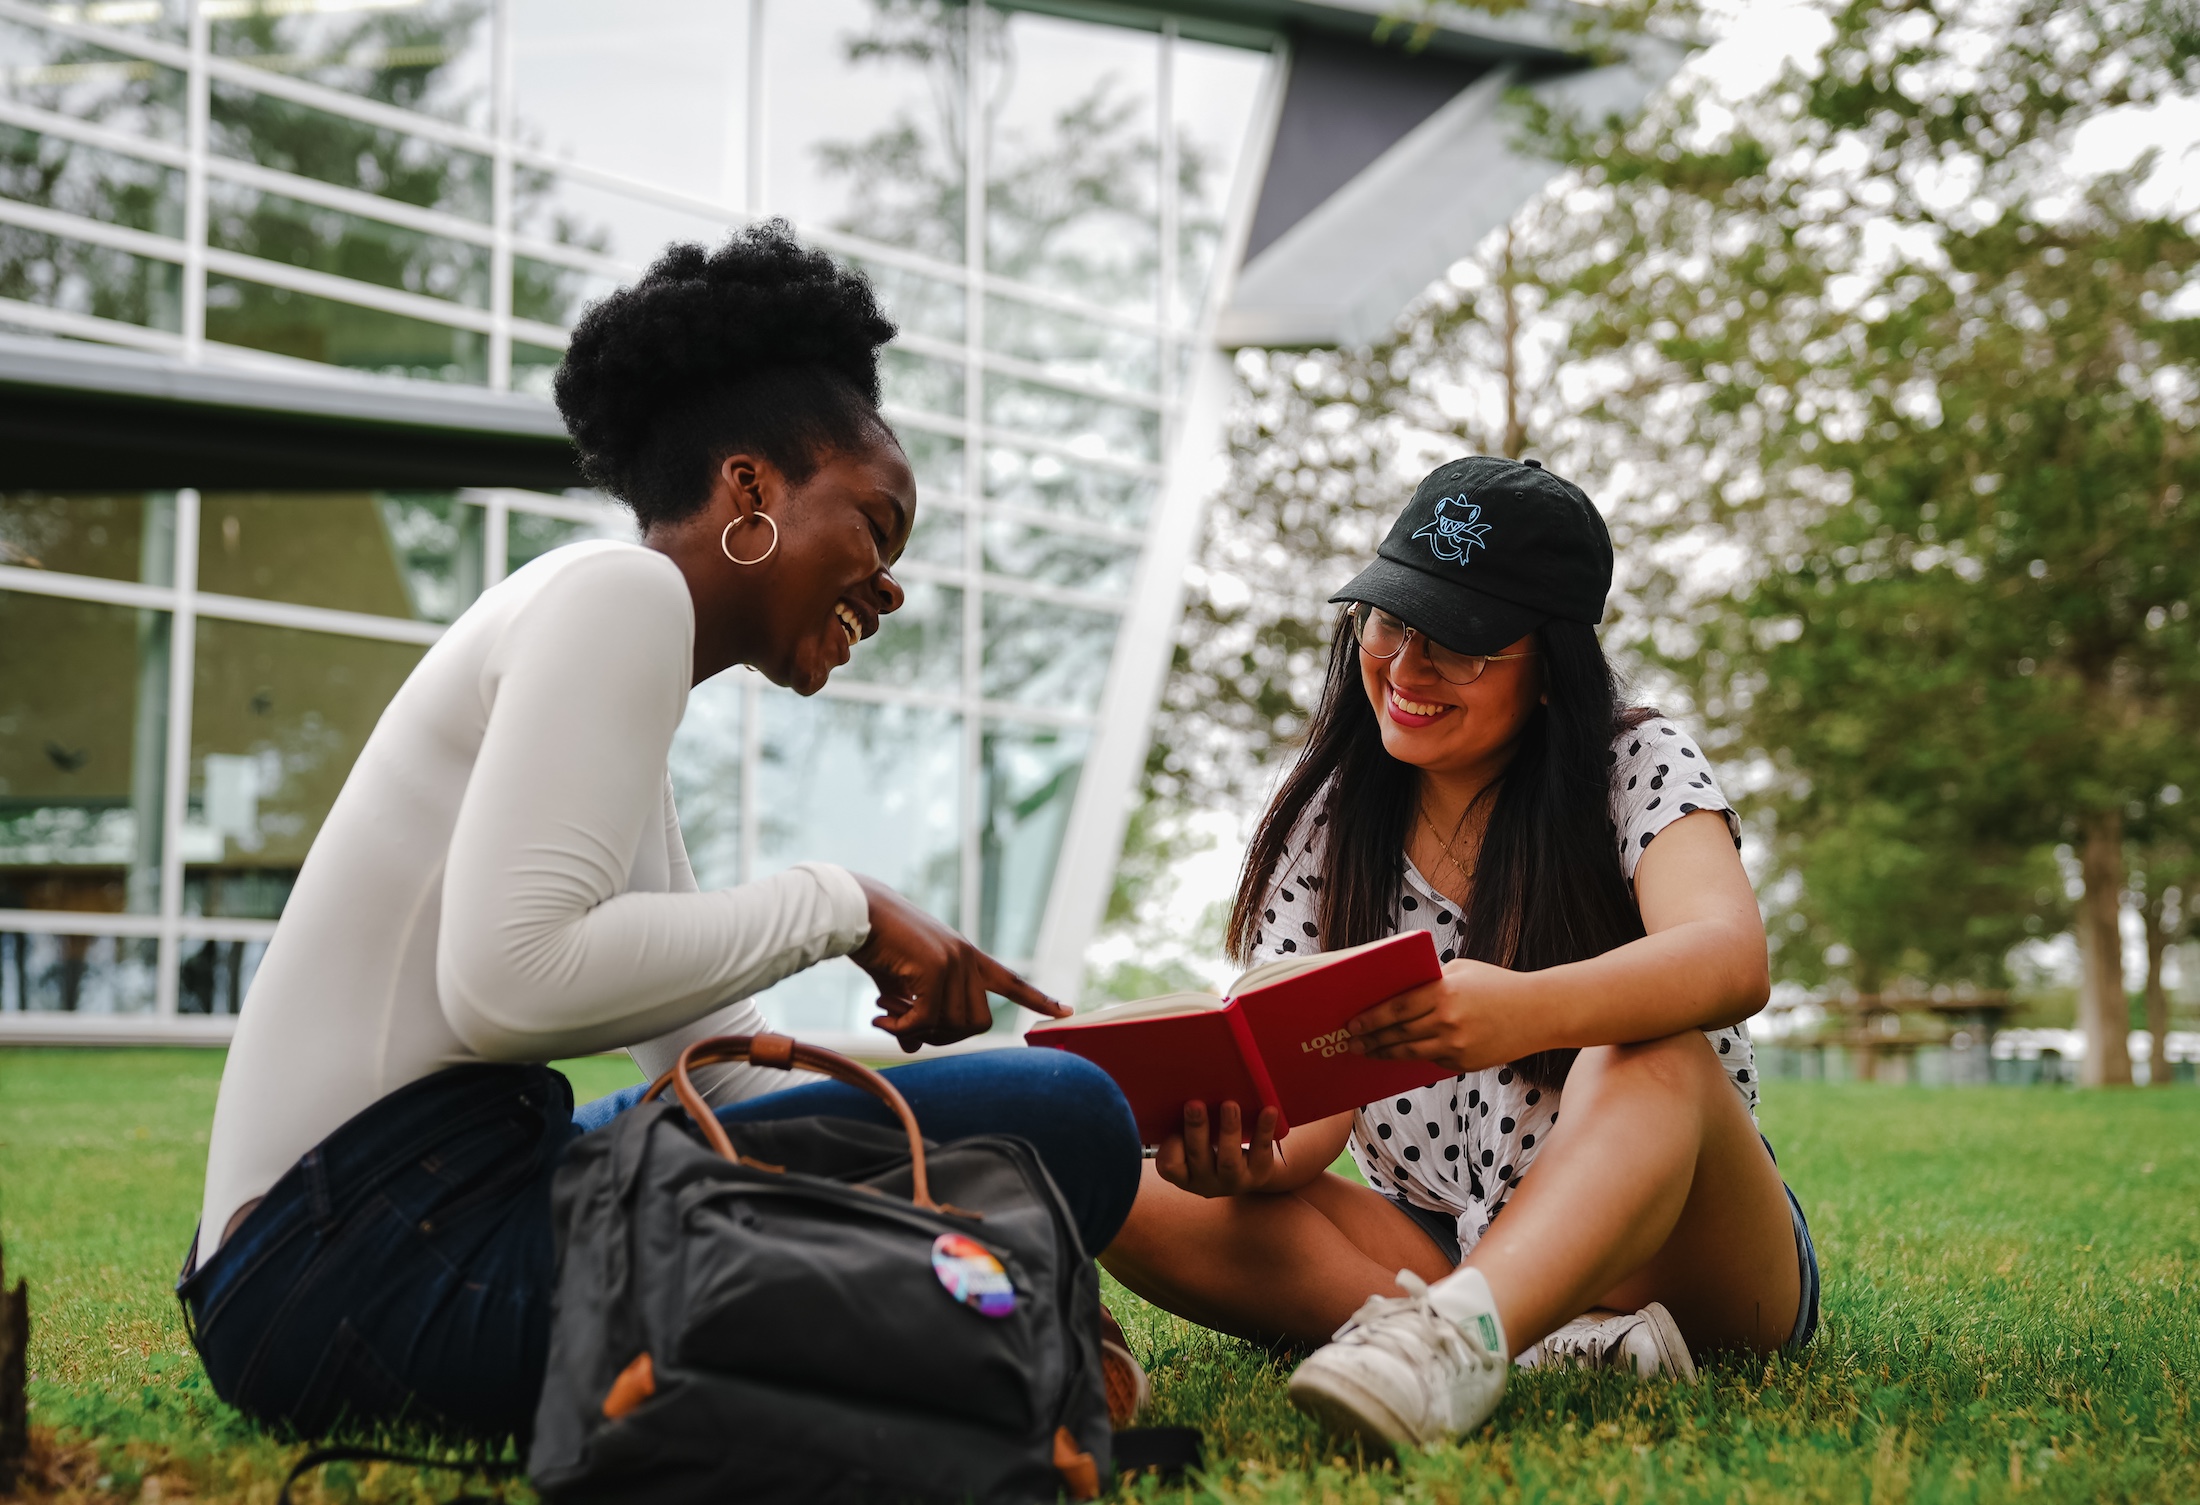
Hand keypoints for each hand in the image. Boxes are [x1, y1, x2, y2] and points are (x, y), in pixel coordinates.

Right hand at [849, 875, 1066, 1051]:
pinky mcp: (936, 966)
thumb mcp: (900, 986)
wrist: (858, 912)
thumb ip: (912, 1014)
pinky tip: (879, 1017)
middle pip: (977, 1024)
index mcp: (968, 957)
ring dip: (917, 1031)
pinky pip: (926, 1019)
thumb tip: (911, 1045)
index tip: (1067, 1010)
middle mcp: (968, 958)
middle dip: (942, 1036)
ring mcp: (955, 961)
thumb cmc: (878, 945)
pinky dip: (902, 1028)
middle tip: (907, 1027)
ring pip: (953, 1025)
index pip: (1011, 982)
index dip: (1037, 999)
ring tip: (887, 1014)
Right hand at [1153, 1100, 1281, 1197]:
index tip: (1174, 1127)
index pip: (1170, 1166)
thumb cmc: (1210, 1148)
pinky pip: (1261, 1151)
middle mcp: (1206, 1183)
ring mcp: (1233, 1181)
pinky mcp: (1258, 1175)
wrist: (1248, 1170)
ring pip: (1229, 1160)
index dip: (1170, 1148)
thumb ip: (1183, 1126)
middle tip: (1195, 1104)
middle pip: (1198, 1156)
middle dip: (1196, 1129)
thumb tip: (1183, 1086)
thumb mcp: (1193, 1144)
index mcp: (1185, 1175)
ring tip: (1230, 1105)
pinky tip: (1268, 1111)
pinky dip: (1264, 1130)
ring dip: (1228, 1130)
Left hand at [1346, 958, 1532, 1070]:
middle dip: (1371, 1039)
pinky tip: (1398, 1054)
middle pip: (1398, 1034)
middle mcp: (1448, 1022)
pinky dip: (1415, 1057)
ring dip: (1385, 1054)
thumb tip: (1395, 991)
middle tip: (1351, 1042)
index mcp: (1444, 993)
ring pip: (1410, 1053)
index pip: (1396, 1009)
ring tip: (1368, 1052)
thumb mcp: (1462, 971)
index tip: (1351, 1023)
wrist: (1538, 1012)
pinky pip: (1432, 1060)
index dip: (1370, 1018)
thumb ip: (1431, 980)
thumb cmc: (1497, 985)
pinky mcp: (1466, 1063)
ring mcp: (1458, 1046)